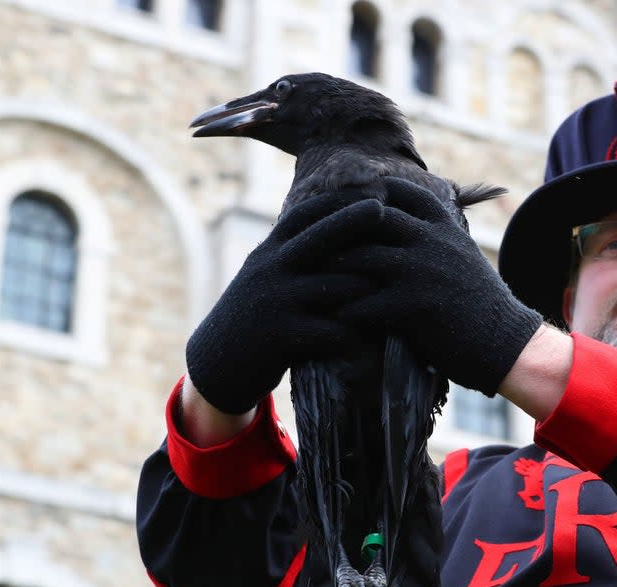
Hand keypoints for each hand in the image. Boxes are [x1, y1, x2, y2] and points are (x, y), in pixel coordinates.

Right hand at [185, 192, 384, 413]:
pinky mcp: (280, 335)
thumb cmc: (255, 320)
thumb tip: (333, 231)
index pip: (304, 215)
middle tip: (385, 209)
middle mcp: (270, 269)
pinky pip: (330, 330)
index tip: (369, 190)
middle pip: (318, 236)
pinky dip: (356, 334)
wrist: (217, 365)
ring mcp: (274, 300)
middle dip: (353, 220)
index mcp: (269, 253)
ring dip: (368, 290)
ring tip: (399, 291)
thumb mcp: (265, 279)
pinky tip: (378, 339)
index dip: (336, 201)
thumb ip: (292, 257)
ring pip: (333, 286)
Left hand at [337, 178, 542, 394]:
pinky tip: (332, 319)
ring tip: (315, 283)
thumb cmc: (482, 305)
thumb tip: (402, 227)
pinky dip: (344, 311)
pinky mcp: (412, 307)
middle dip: (341, 228)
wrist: (506, 342)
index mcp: (444, 225)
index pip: (398, 191)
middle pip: (371, 218)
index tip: (345, 207)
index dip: (367, 195)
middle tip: (316, 244)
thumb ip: (435, 239)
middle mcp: (431, 240)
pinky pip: (364, 303)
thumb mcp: (463, 257)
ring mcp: (420, 271)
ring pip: (360, 257)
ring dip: (333, 270)